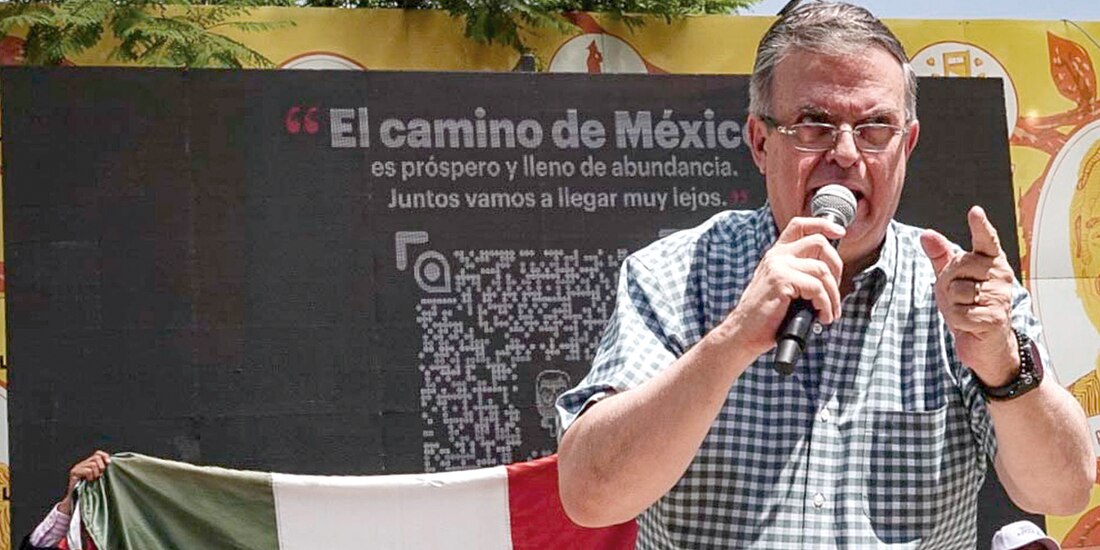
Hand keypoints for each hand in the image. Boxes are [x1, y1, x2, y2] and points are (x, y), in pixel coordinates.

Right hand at [58, 450, 109, 514]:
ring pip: (93, 464)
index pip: (98, 453)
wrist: (78, 500)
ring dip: (96, 473)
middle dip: (101, 466)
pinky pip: (87, 470)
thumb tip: (112, 464)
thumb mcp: (99, 478)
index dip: (105, 456)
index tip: (109, 463)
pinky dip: (90, 476)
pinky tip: (89, 481)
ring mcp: (78, 467)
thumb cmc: (91, 490)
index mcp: (89, 463)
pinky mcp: (74, 472)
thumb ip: (103, 470)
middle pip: (96, 457)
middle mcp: (83, 463)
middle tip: (100, 475)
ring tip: (94, 479)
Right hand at [723, 216, 844, 357]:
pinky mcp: (781, 280)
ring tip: (829, 312)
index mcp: (776, 255)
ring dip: (833, 295)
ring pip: (822, 269)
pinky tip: (822, 317)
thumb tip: (830, 273)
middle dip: (837, 266)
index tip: (840, 233)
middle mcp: (776, 256)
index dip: (823, 225)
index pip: (800, 225)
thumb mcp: (782, 288)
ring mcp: (778, 266)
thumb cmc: (765, 316)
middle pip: (819, 243)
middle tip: (835, 292)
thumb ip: (799, 274)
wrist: (743, 333)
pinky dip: (825, 305)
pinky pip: (817, 288)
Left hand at [920, 206, 1017, 384]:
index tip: (975, 211)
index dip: (980, 226)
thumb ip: (941, 257)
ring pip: (956, 291)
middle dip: (948, 283)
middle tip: (959, 297)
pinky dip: (956, 321)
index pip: (986, 240)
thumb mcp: (950, 279)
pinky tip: (969, 324)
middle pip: (957, 268)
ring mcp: (1000, 296)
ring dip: (952, 305)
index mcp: (991, 262)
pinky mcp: (994, 317)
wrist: (985, 342)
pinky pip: (959, 313)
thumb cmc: (969, 305)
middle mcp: (1000, 276)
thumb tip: (926, 234)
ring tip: (966, 310)